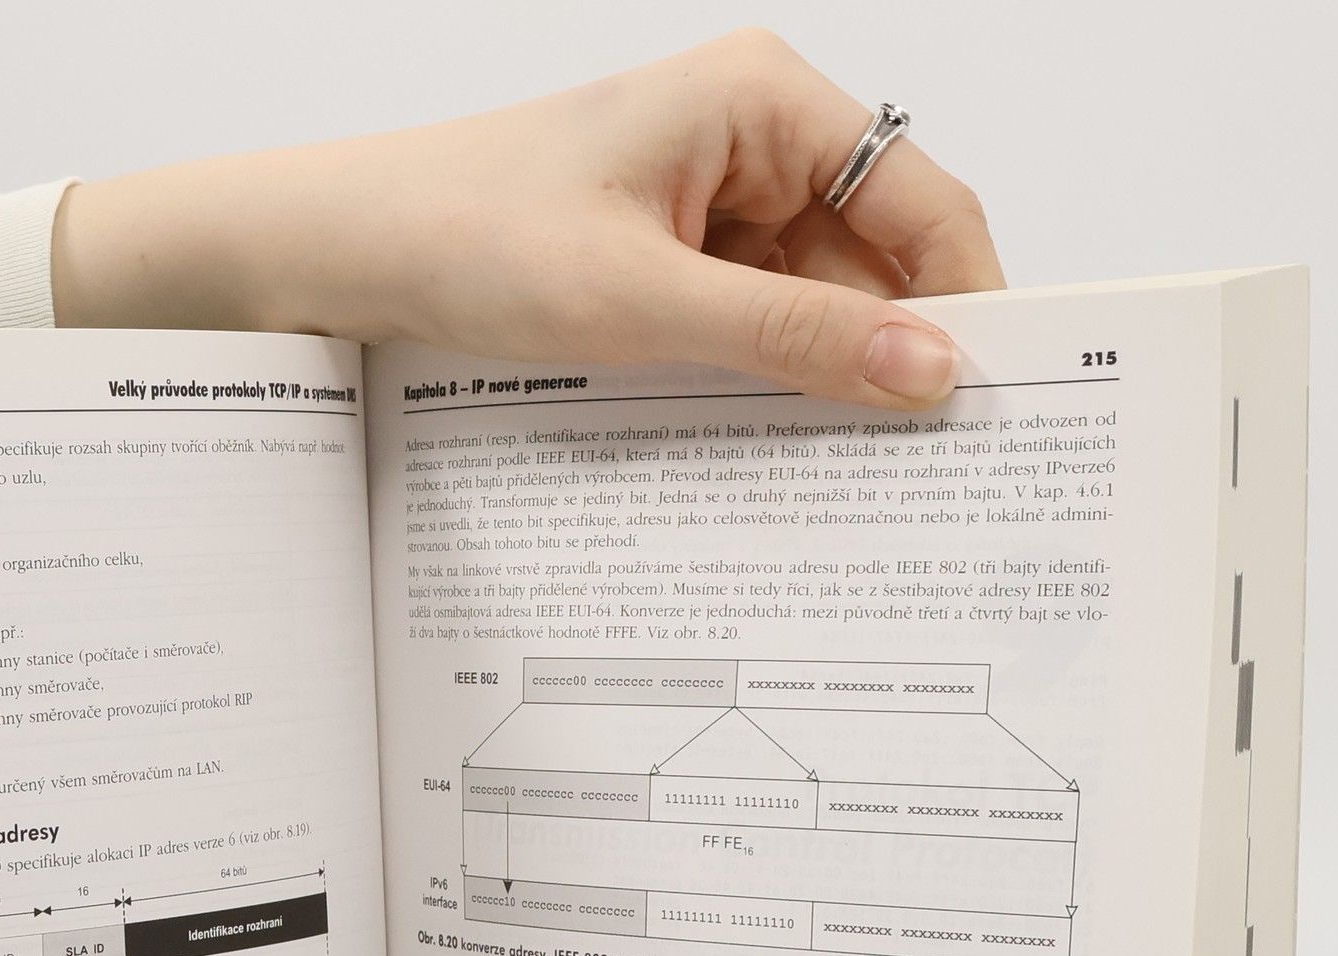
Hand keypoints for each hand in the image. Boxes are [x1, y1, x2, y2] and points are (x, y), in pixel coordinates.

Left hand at [53, 30, 1001, 408]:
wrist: (343, 253)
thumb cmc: (466, 235)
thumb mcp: (643, 302)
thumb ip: (793, 340)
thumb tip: (929, 371)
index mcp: (765, 103)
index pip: (922, 204)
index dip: (967, 303)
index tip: (993, 402)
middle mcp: (752, 140)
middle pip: (875, 261)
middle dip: (890, 355)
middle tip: (921, 469)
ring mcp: (713, 202)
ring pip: (816, 303)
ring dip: (822, 379)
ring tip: (836, 469)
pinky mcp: (674, 257)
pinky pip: (754, 323)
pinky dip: (765, 380)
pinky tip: (763, 438)